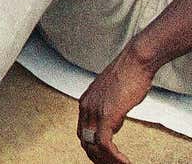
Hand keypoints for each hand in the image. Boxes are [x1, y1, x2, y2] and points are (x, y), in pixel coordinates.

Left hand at [78, 48, 154, 163]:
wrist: (134, 62)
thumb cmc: (128, 74)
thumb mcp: (114, 96)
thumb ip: (110, 110)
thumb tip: (113, 124)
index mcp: (86, 102)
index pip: (82, 132)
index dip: (91, 147)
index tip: (103, 156)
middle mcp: (86, 107)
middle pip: (84, 141)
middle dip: (97, 157)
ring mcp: (94, 111)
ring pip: (93, 145)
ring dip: (107, 160)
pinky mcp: (106, 115)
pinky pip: (104, 143)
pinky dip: (113, 157)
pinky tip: (124, 162)